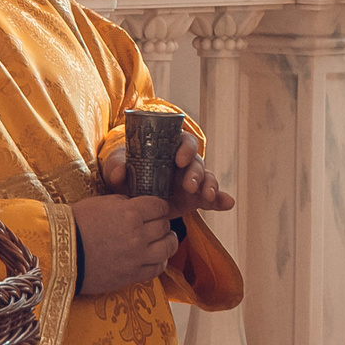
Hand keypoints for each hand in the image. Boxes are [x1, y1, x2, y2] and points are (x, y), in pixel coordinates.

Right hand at [72, 191, 176, 294]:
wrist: (60, 254)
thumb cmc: (77, 224)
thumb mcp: (102, 203)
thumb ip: (126, 203)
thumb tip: (141, 207)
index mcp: (130, 213)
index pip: (161, 206)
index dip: (158, 207)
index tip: (154, 210)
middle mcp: (138, 235)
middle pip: (165, 226)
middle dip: (161, 223)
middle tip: (154, 225)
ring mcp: (137, 257)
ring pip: (168, 247)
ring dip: (166, 242)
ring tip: (160, 241)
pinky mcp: (133, 275)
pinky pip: (158, 268)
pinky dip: (159, 261)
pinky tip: (152, 258)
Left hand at [98, 133, 232, 218]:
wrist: (128, 197)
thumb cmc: (124, 174)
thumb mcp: (117, 168)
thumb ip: (116, 168)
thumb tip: (119, 172)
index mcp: (169, 149)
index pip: (184, 142)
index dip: (186, 148)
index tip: (180, 159)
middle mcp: (184, 164)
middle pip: (197, 163)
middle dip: (196, 173)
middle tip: (189, 185)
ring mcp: (191, 181)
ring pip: (206, 180)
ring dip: (209, 186)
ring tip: (206, 197)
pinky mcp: (193, 199)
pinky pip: (210, 199)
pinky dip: (221, 200)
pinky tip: (228, 203)